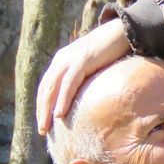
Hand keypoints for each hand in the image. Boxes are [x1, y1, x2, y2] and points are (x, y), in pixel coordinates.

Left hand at [36, 18, 130, 136]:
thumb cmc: (111, 52)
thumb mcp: (94, 67)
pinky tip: (60, 113)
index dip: (43, 105)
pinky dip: (62, 98)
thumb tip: (88, 99)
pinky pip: (69, 83)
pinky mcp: (82, 60)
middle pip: (45, 89)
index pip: (47, 87)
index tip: (44, 123)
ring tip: (47, 126)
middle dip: (41, 111)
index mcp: (62, 62)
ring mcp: (70, 59)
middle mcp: (61, 60)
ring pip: (52, 87)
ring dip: (47, 108)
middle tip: (42, 131)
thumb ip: (86, 79)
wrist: (122, 32)